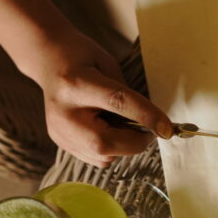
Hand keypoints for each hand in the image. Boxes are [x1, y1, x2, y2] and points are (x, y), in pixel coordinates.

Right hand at [17, 27, 172, 166]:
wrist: (48, 60)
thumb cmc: (83, 58)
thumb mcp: (109, 65)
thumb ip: (129, 95)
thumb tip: (151, 124)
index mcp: (76, 85)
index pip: (119, 103)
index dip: (148, 117)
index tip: (168, 129)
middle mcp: (64, 113)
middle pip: (107, 142)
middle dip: (136, 140)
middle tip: (147, 128)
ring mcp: (59, 131)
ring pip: (104, 156)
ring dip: (123, 145)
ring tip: (116, 121)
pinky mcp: (60, 142)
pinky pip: (97, 158)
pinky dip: (110, 148)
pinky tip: (104, 127)